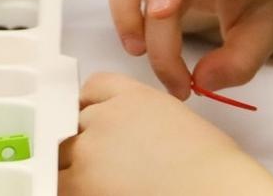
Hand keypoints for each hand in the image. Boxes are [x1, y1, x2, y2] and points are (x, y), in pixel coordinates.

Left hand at [58, 73, 272, 195]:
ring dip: (72, 164)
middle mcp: (107, 116)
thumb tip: (128, 137)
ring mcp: (90, 147)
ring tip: (97, 181)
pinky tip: (89, 192)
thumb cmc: (211, 170)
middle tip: (99, 161)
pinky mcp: (80, 181)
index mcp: (134, 96)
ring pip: (61, 150)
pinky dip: (68, 188)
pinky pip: (57, 181)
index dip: (91, 106)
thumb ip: (142, 118)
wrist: (215, 190)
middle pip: (74, 118)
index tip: (90, 119)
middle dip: (82, 138)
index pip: (94, 87)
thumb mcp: (176, 123)